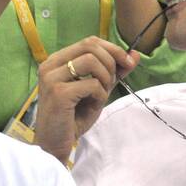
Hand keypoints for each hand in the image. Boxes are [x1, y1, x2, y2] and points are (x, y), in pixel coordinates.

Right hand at [33, 37, 138, 161]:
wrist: (54, 144)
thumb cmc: (72, 118)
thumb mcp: (97, 91)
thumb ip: (113, 72)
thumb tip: (134, 54)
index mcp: (57, 61)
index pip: (89, 42)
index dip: (112, 49)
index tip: (127, 63)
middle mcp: (50, 65)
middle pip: (91, 46)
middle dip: (111, 63)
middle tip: (112, 83)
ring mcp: (52, 78)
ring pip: (92, 61)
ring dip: (105, 79)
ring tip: (100, 96)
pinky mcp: (58, 93)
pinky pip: (91, 84)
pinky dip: (99, 95)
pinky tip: (93, 106)